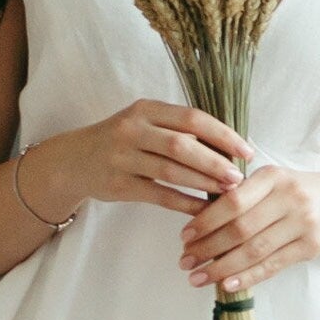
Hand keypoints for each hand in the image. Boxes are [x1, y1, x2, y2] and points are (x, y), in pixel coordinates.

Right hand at [53, 98, 253, 215]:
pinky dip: (184, 203)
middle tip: (239, 176)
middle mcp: (132, 129)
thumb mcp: (144, 124)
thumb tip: (227, 147)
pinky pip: (158, 195)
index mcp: (146, 109)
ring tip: (227, 192)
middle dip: (215, 161)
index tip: (246, 150)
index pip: (192, 118)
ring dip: (203, 182)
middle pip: (182, 144)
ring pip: (170, 170)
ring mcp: (122, 157)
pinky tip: (203, 210)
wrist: (74, 161)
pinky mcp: (118, 184)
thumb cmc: (121, 141)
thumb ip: (177, 130)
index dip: (222, 134)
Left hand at [178, 165, 319, 293]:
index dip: (205, 221)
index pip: (232, 201)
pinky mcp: (311, 246)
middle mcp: (289, 197)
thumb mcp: (273, 182)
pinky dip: (248, 277)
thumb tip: (199, 222)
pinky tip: (227, 284)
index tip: (184, 237)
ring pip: (255, 250)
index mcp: (273, 176)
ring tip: (199, 277)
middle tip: (185, 261)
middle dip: (208, 247)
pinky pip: (273, 265)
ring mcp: (303, 223)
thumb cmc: (298, 193)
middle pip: (241, 228)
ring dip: (222, 267)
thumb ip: (243, 195)